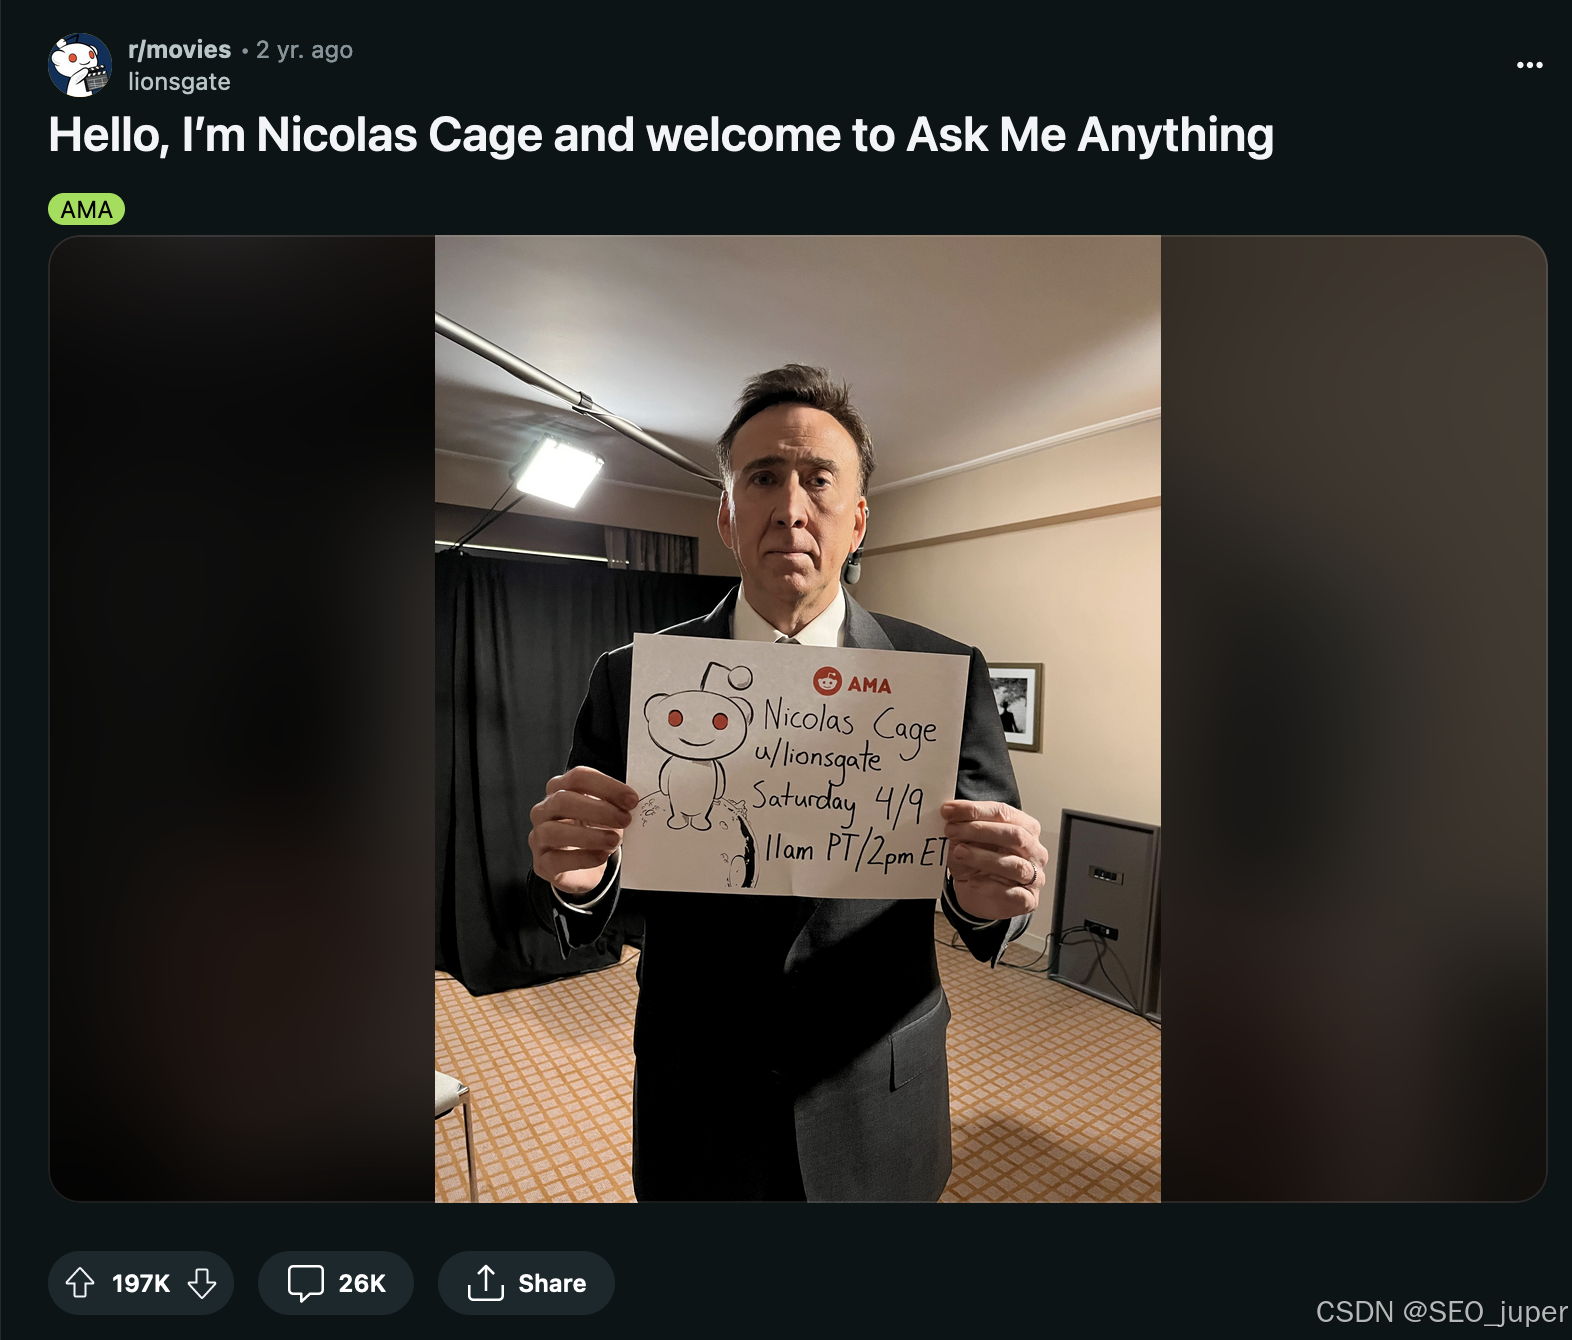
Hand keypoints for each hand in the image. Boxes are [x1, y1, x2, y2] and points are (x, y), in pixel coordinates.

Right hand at [528, 766, 639, 898]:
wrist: (580, 867)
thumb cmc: (593, 831)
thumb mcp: (605, 814)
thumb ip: (615, 806)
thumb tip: (632, 804)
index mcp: (560, 789)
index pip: (578, 778)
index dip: (606, 786)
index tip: (631, 799)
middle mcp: (544, 810)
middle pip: (563, 800)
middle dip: (598, 810)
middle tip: (625, 819)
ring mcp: (539, 836)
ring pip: (554, 831)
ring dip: (589, 835)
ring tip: (614, 840)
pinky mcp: (542, 863)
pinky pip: (556, 860)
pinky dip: (582, 858)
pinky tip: (601, 857)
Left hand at [941, 799, 1046, 921]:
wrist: (978, 896)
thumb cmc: (978, 865)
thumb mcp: (967, 842)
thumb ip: (963, 828)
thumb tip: (949, 814)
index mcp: (1025, 828)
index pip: (1004, 812)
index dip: (975, 810)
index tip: (949, 810)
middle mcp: (1034, 851)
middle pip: (1014, 835)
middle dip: (979, 830)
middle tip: (951, 830)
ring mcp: (1035, 876)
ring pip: (1014, 864)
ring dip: (983, 857)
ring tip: (959, 852)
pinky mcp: (1028, 900)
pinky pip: (1012, 893)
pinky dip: (990, 886)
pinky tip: (973, 881)